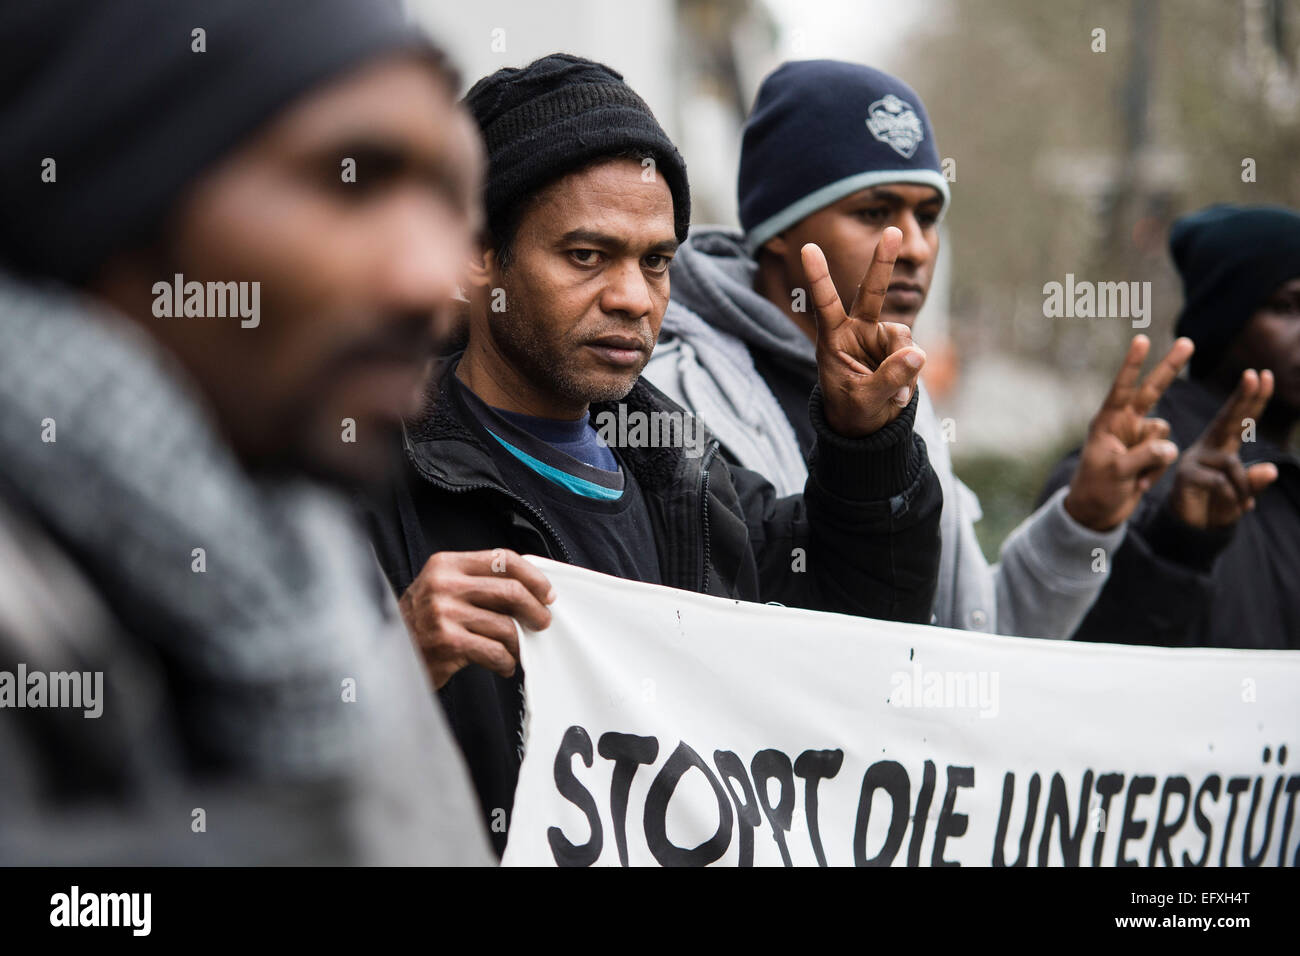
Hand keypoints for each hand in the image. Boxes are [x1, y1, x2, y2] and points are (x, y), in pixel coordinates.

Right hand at [398, 548, 554, 688]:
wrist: (389, 658)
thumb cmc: (423, 625)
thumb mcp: (443, 591)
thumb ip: (478, 583)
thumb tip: (531, 589)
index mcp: (445, 564)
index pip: (502, 559)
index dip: (532, 577)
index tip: (547, 593)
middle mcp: (442, 585)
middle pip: (510, 590)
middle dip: (535, 610)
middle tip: (542, 622)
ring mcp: (443, 614)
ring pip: (506, 625)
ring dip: (519, 643)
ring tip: (515, 650)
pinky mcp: (447, 643)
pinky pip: (495, 652)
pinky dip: (506, 662)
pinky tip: (503, 665)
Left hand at [801, 227, 926, 436]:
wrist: (866, 425)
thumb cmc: (851, 410)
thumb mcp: (864, 400)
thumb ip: (887, 379)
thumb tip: (917, 354)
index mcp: (833, 338)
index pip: (824, 304)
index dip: (818, 277)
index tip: (808, 247)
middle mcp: (857, 330)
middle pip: (871, 292)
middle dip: (883, 262)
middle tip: (892, 231)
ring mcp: (880, 337)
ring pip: (903, 339)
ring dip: (902, 368)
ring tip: (890, 393)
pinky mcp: (900, 348)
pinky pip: (914, 356)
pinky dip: (910, 378)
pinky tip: (898, 395)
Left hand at [1064, 335, 1192, 530]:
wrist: (1097, 514)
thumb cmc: (1096, 490)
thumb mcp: (1116, 472)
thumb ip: (1143, 455)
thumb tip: (1170, 446)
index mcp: (1107, 422)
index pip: (1122, 389)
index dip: (1132, 365)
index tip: (1141, 339)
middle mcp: (1124, 424)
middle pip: (1152, 391)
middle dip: (1170, 368)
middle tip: (1188, 342)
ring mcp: (1139, 438)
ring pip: (1164, 436)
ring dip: (1153, 459)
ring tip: (1131, 476)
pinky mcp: (1150, 453)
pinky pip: (1167, 455)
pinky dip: (1156, 471)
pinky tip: (1138, 483)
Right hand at [1167, 369, 1277, 529]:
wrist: (1192, 531)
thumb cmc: (1218, 507)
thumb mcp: (1243, 494)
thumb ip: (1255, 481)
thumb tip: (1271, 470)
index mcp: (1223, 447)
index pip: (1241, 420)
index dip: (1253, 399)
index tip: (1264, 376)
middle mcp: (1208, 448)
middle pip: (1229, 420)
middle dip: (1244, 398)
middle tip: (1255, 375)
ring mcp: (1195, 459)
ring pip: (1232, 463)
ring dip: (1244, 487)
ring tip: (1243, 504)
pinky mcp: (1186, 475)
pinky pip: (1221, 482)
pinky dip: (1233, 497)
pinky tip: (1234, 507)